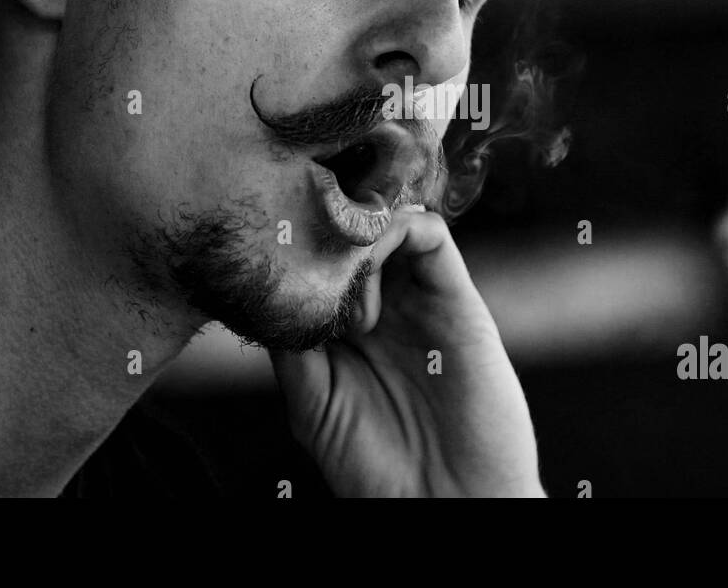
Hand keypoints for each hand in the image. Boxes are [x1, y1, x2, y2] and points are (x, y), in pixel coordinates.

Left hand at [270, 207, 545, 496]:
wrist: (448, 504)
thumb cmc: (378, 470)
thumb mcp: (312, 405)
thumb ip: (293, 346)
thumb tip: (271, 288)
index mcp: (347, 332)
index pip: (320, 263)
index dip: (296, 247)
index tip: (270, 249)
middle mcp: (385, 308)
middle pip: (352, 234)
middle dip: (323, 229)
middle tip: (304, 256)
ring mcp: (420, 300)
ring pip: (387, 224)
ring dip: (356, 230)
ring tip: (339, 278)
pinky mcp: (458, 299)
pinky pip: (431, 235)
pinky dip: (397, 230)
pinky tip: (369, 277)